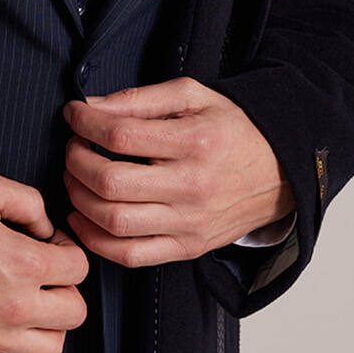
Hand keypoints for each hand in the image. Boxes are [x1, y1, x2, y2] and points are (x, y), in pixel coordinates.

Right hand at [0, 168, 89, 352]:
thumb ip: (28, 201)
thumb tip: (45, 227)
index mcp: (24, 264)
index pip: (79, 266)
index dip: (68, 249)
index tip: (49, 244)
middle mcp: (15, 308)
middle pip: (75, 310)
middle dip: (66, 287)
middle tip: (45, 273)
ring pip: (54, 348)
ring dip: (52, 325)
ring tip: (35, 305)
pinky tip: (18, 334)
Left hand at [62, 77, 294, 267]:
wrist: (279, 173)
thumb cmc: (233, 130)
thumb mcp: (194, 96)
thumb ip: (141, 98)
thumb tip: (93, 106)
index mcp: (194, 143)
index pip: (120, 135)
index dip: (85, 123)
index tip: (74, 113)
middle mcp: (192, 187)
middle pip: (110, 182)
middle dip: (76, 161)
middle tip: (73, 146)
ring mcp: (189, 223)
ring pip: (114, 222)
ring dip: (79, 198)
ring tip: (75, 177)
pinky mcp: (187, 248)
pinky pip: (130, 256)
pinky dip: (95, 240)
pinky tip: (83, 218)